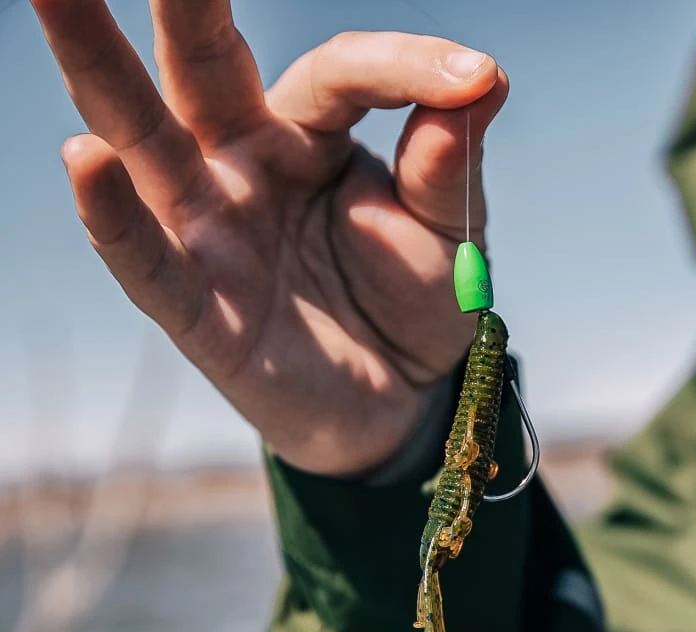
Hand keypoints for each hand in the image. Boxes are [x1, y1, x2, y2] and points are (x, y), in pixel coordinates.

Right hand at [31, 0, 508, 475]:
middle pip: (202, 65)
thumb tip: (483, 75)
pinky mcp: (195, 305)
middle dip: (181, 0)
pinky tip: (86, 159)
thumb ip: (449, 163)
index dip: (401, 66)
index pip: (339, 73)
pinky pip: (146, 257)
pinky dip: (115, 214)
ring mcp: (211, 228)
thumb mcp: (446, 230)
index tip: (472, 74)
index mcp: (312, 134)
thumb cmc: (414, 301)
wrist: (400, 400)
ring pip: (144, 137)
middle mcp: (244, 163)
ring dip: (98, 65)